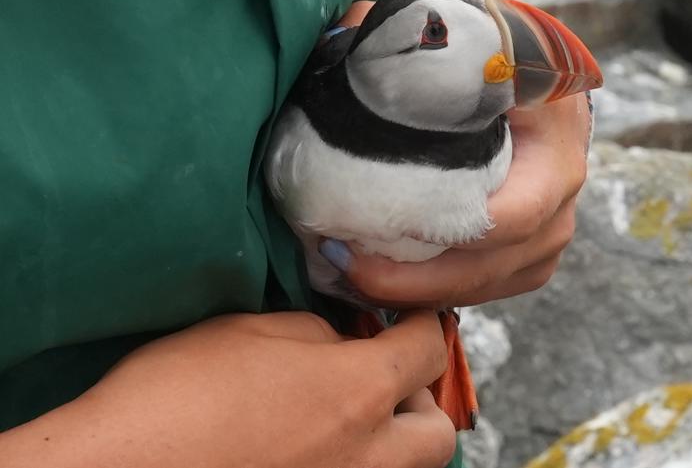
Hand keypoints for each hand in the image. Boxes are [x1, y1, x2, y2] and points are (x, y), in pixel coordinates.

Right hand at [0, 310, 455, 467]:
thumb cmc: (174, 395)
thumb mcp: (248, 333)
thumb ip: (313, 334)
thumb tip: (341, 343)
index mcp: (361, 390)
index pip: (429, 349)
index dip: (421, 324)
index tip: (407, 317)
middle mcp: (370, 454)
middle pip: (437, 431)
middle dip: (418, 400)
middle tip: (378, 381)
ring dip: (392, 442)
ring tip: (345, 422)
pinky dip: (353, 465)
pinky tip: (311, 452)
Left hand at [323, 0, 590, 308]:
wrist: (528, 76)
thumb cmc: (494, 54)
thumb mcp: (467, 34)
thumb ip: (411, 31)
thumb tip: (349, 28)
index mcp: (557, 144)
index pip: (514, 213)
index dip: (445, 232)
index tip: (376, 225)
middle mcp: (564, 197)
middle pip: (492, 264)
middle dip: (414, 279)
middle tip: (343, 263)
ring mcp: (551, 232)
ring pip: (485, 286)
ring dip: (416, 292)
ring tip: (347, 275)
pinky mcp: (529, 257)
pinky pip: (482, 291)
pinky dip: (430, 293)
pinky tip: (376, 281)